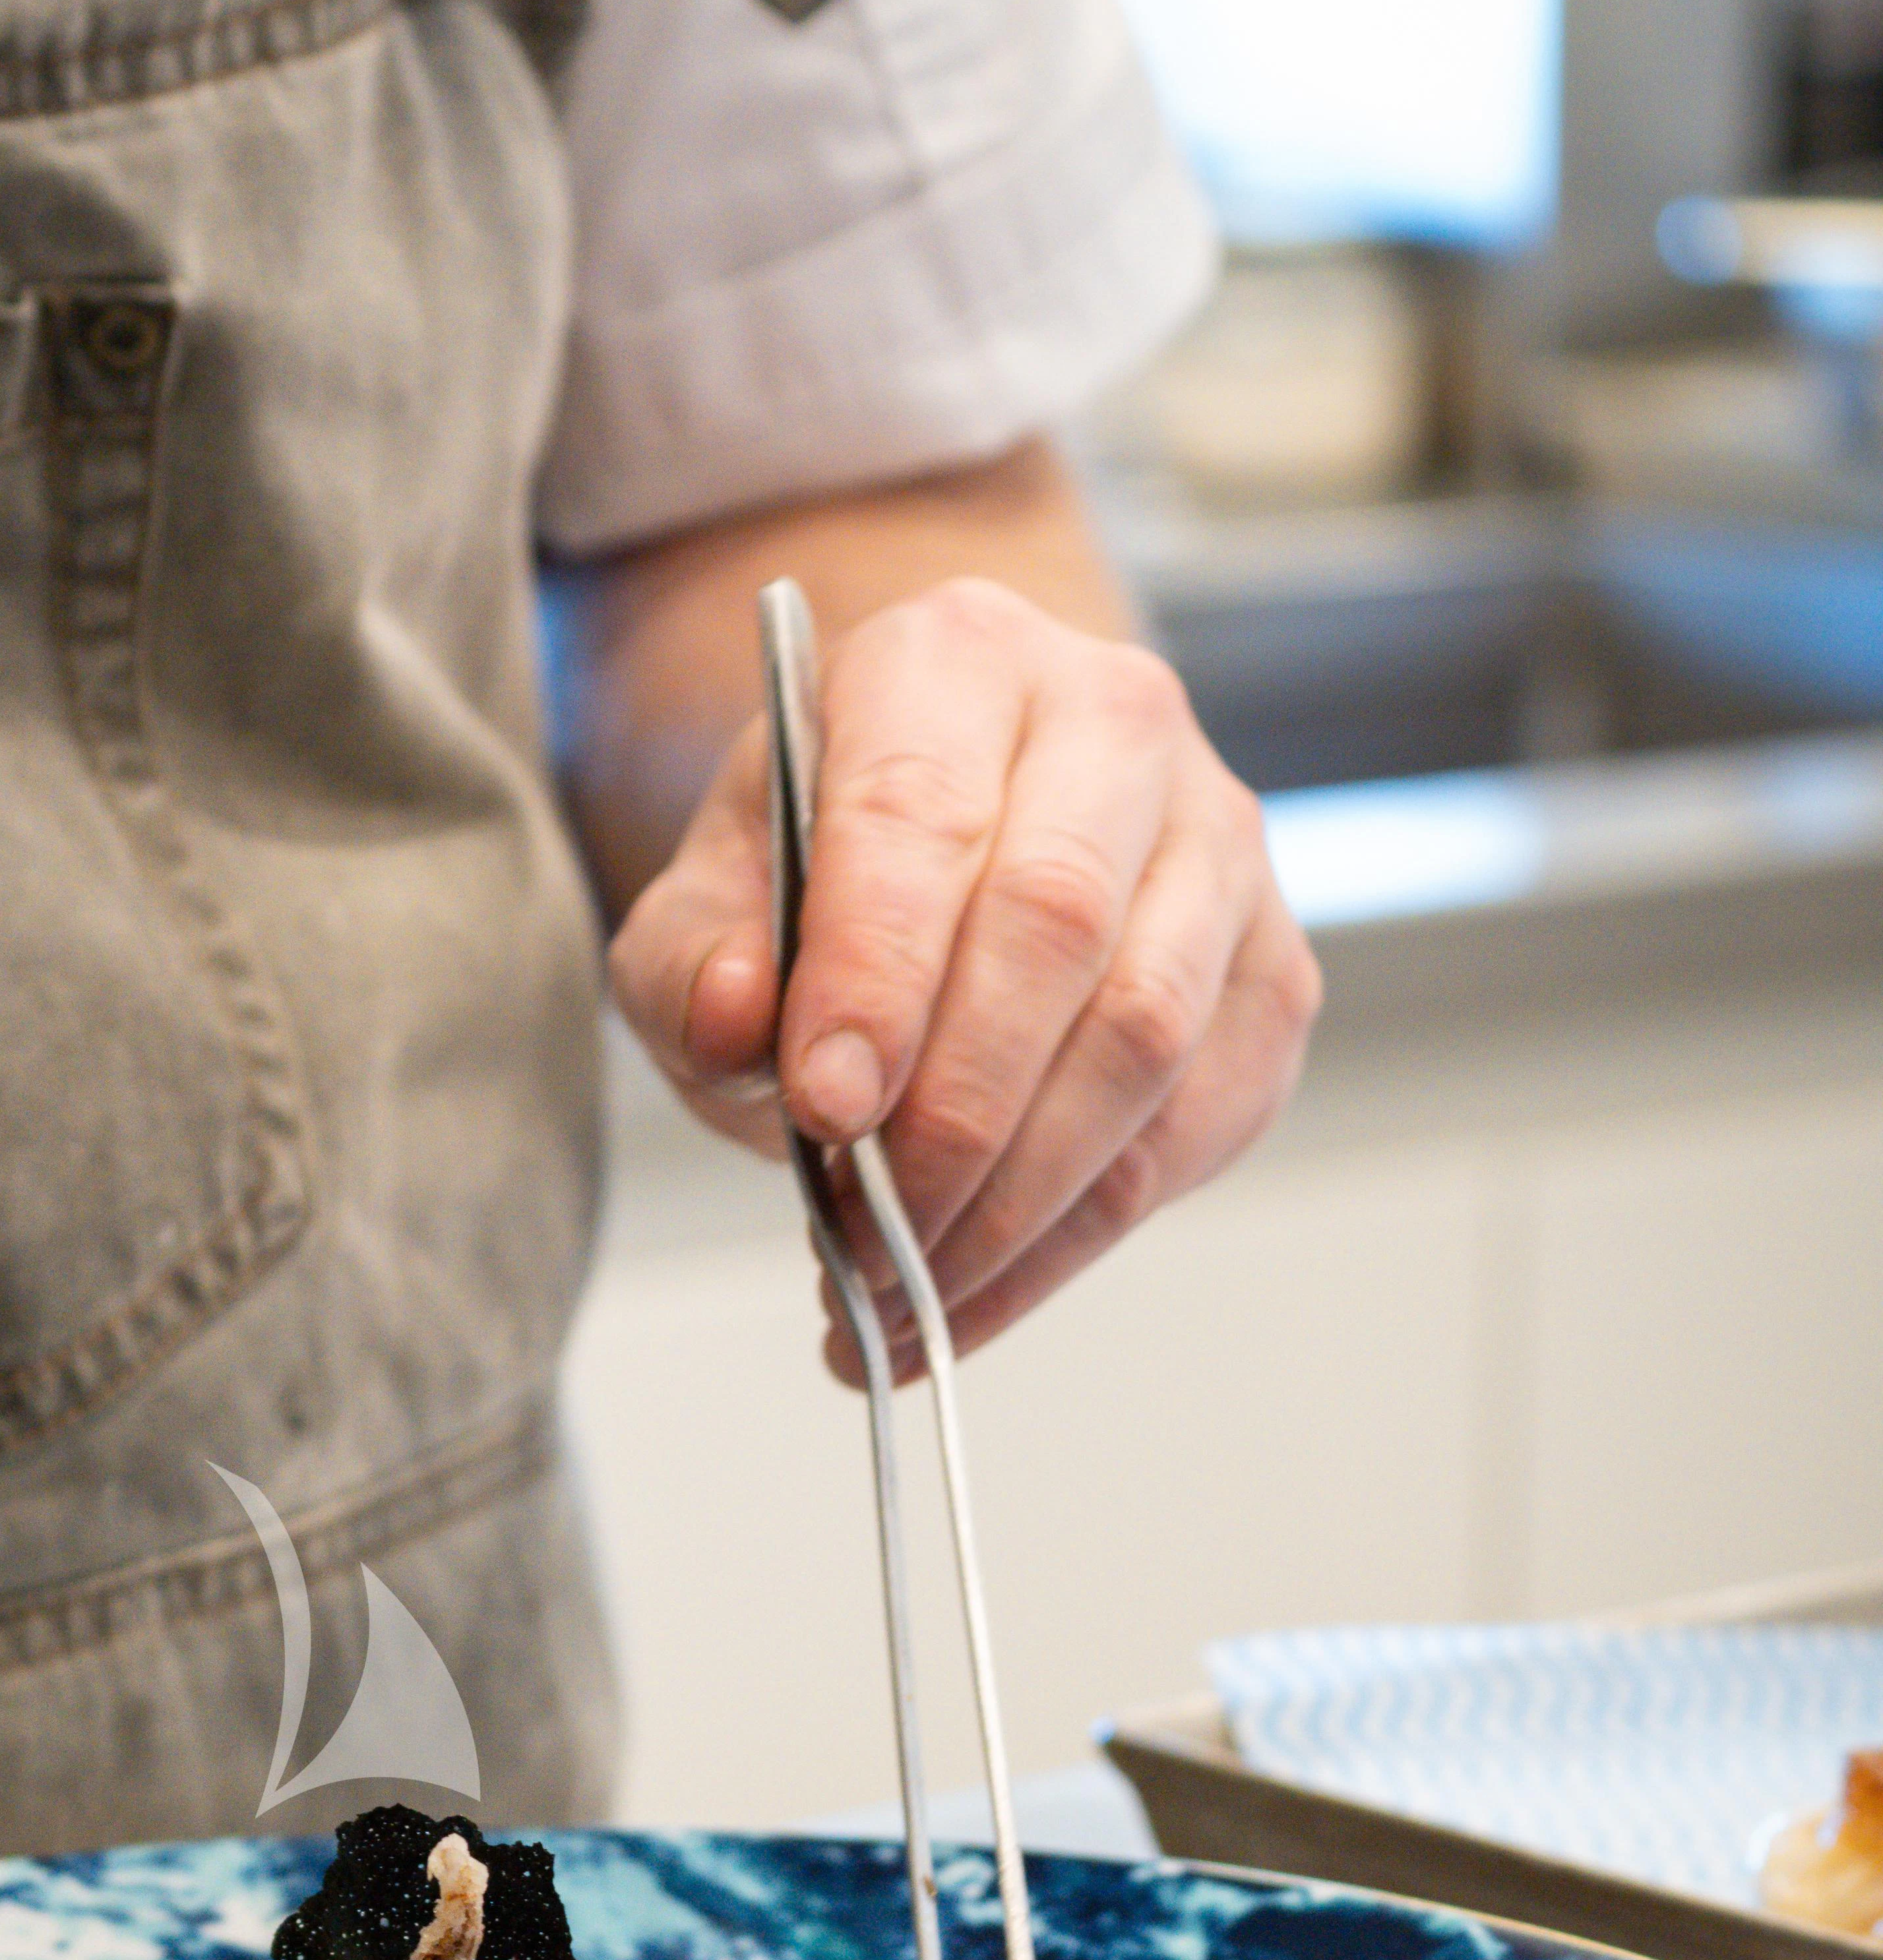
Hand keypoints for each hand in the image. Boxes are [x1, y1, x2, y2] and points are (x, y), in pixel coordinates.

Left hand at [606, 575, 1320, 1370]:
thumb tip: (734, 1017)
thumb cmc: (818, 877)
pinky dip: (1077, 1236)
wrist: (939, 850)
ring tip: (904, 1296)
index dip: (876, 975)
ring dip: (1020, 1198)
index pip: (922, 816)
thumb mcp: (706, 904)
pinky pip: (1197, 1123)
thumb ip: (689, 962)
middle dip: (953, 1115)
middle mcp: (1114, 720)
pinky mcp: (1270, 968)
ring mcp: (1219, 842)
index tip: (824, 1111)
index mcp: (952, 662)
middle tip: (864, 1240)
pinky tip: (973, 1297)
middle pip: (1056, 928)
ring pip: (1146, 1036)